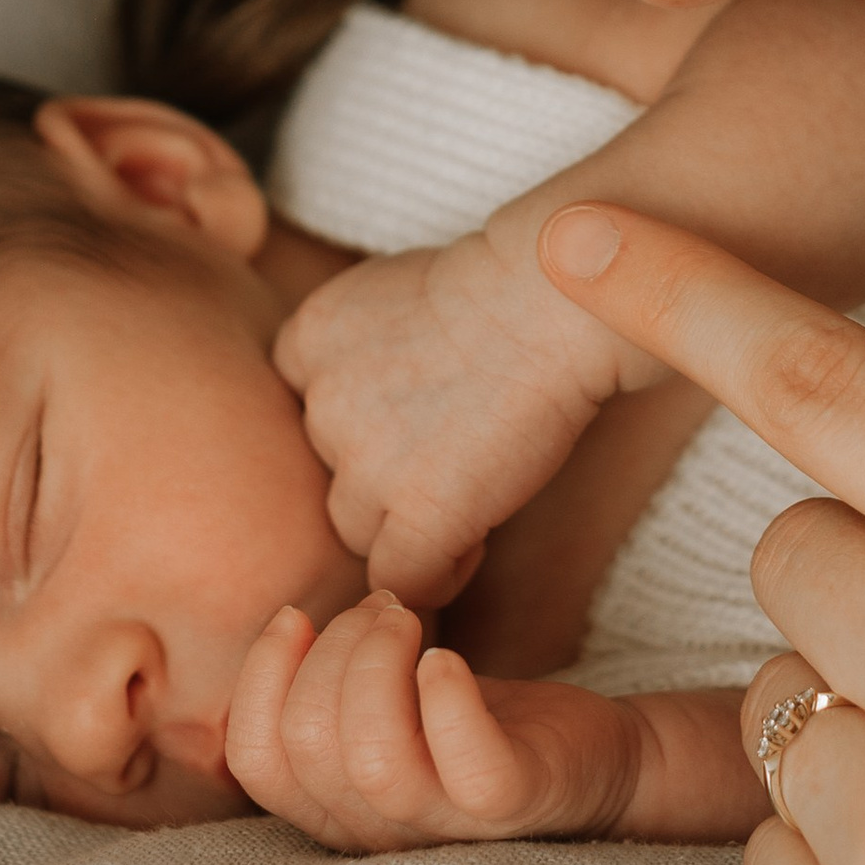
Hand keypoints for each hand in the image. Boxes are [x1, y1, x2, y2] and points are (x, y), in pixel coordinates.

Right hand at [225, 587, 641, 850]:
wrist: (597, 760)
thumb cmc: (478, 723)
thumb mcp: (391, 708)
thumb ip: (331, 688)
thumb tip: (283, 626)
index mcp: (338, 811)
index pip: (257, 761)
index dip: (261, 676)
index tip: (299, 616)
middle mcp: (382, 834)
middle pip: (308, 745)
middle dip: (334, 648)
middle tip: (386, 611)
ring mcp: (448, 826)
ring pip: (371, 758)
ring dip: (378, 660)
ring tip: (412, 622)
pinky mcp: (514, 804)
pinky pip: (465, 764)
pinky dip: (446, 696)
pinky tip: (448, 660)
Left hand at [274, 228, 654, 604]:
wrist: (554, 300)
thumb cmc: (506, 286)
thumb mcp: (398, 290)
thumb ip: (366, 347)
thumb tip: (381, 399)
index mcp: (312, 335)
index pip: (309, 403)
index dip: (358, 417)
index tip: (412, 412)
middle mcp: (323, 401)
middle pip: (333, 466)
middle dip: (382, 467)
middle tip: (451, 447)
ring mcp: (366, 463)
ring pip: (357, 526)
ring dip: (404, 521)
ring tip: (469, 493)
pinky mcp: (420, 513)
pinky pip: (401, 579)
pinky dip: (435, 574)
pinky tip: (474, 543)